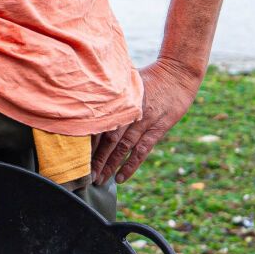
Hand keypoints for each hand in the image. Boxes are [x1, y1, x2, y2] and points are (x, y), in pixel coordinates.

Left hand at [91, 61, 202, 185]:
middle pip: (109, 139)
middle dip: (97, 158)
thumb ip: (111, 90)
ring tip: (100, 180)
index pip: (100, 123)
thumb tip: (87, 93)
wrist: (178, 73)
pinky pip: (143, 150)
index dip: (87, 140)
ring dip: (111, 164)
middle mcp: (131, 112)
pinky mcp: (158, 129)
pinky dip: (131, 165)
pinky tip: (121, 178)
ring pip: (124, 147)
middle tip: (85, 174)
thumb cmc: (149, 75)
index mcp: (121, 99)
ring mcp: (145, 122)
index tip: (76, 153)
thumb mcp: (127, 78)